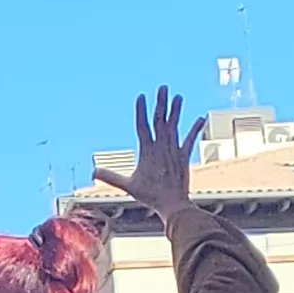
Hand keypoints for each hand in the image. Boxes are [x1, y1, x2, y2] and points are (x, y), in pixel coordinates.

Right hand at [92, 84, 205, 217]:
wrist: (172, 205)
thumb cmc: (150, 196)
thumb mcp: (128, 186)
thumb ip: (111, 177)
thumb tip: (93, 172)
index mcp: (147, 151)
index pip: (143, 126)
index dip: (141, 111)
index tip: (141, 97)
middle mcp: (161, 147)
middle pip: (160, 120)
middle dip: (161, 103)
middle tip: (163, 88)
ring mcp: (174, 151)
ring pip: (175, 126)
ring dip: (176, 111)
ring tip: (178, 97)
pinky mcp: (184, 157)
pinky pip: (190, 140)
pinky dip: (195, 129)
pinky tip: (200, 119)